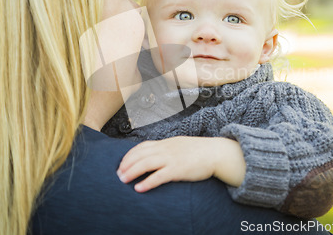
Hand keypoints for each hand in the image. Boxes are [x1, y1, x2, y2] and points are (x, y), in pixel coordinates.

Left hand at [117, 136, 245, 191]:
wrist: (216, 153)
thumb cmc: (199, 151)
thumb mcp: (180, 145)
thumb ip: (167, 149)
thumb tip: (156, 156)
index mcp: (166, 143)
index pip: (142, 146)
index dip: (129, 155)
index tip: (121, 163)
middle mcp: (166, 149)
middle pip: (140, 155)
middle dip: (126, 164)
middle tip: (117, 174)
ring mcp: (172, 158)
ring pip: (146, 163)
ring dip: (131, 172)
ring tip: (122, 180)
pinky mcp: (178, 169)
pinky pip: (159, 176)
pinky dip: (147, 182)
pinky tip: (139, 188)